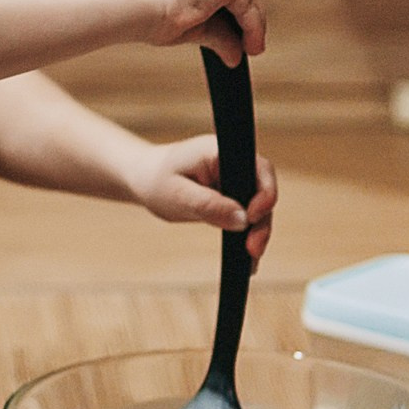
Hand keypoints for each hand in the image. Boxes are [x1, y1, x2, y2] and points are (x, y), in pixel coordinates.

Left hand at [123, 134, 277, 262]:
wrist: (144, 181)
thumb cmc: (156, 181)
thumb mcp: (179, 195)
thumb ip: (210, 205)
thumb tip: (244, 220)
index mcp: (221, 152)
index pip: (260, 169)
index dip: (265, 194)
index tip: (252, 218)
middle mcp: (233, 162)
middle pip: (264, 190)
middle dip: (263, 221)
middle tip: (253, 249)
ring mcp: (234, 178)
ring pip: (259, 205)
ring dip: (257, 230)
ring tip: (250, 257)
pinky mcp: (231, 194)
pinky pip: (247, 212)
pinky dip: (247, 231)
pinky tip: (245, 254)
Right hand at [129, 0, 264, 64]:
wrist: (133, 7)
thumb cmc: (145, 14)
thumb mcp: (186, 22)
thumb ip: (214, 32)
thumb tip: (234, 53)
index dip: (230, 2)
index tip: (236, 26)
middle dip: (246, 13)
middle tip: (250, 41)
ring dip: (253, 24)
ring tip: (252, 49)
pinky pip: (247, 6)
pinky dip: (252, 28)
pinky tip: (250, 48)